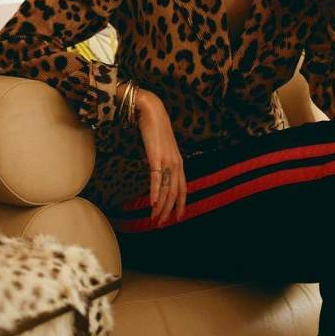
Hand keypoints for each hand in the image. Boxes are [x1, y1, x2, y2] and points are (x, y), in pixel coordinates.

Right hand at [135, 89, 187, 225]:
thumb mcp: (164, 149)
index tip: (177, 217)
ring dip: (160, 206)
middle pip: (175, 193)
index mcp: (179, 163)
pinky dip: (154, 192)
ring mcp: (167, 161)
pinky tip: (151, 203)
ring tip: (154, 218)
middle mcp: (176, 164)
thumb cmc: (156, 129)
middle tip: (161, 223)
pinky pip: (156, 179)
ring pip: (166, 189)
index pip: (183, 189)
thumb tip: (159, 173)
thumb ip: (164, 161)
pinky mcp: (156, 158)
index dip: (181, 204)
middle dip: (168, 211)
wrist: (152, 112)